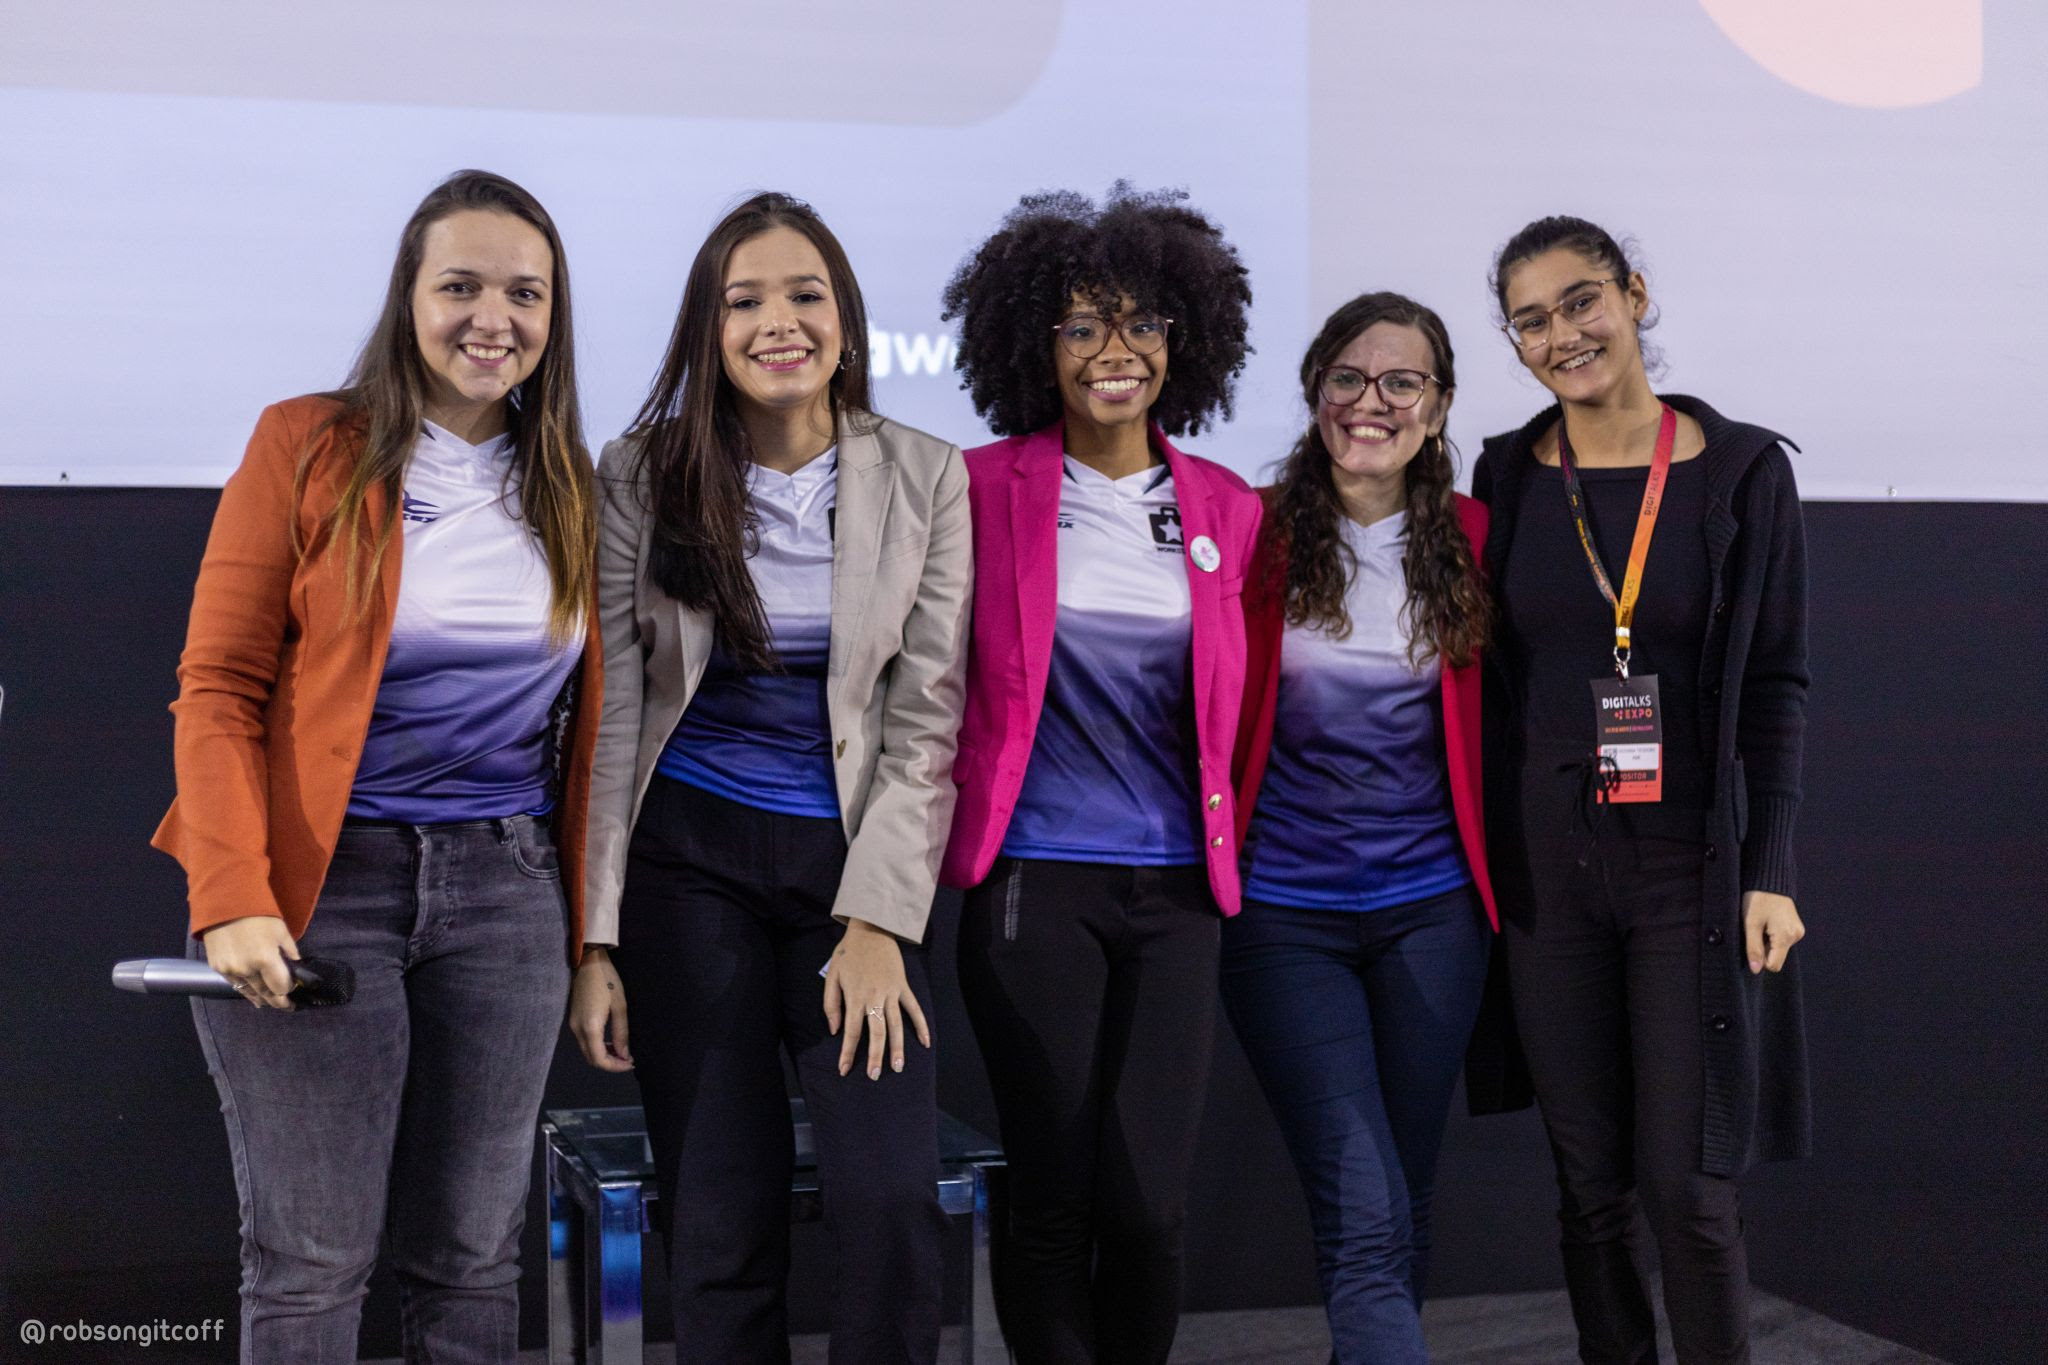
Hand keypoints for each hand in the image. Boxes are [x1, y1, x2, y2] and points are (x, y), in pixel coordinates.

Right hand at [200, 915, 299, 1009]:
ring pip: (248, 992)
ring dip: (261, 998)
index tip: (295, 992)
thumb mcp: (281, 932)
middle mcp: (246, 969)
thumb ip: (289, 953)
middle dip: (277, 1001)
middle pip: (265, 993)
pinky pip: (235, 984)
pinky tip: (252, 994)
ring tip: (271, 1003)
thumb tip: (296, 967)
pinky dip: (245, 990)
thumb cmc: (259, 915)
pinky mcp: (217, 968)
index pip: (280, 986)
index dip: (289, 990)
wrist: (226, 903)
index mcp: (265, 959)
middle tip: (287, 1007)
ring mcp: (230, 970)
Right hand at [568, 948, 632, 1071]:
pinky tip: (610, 1041)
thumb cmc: (608, 980)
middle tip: (628, 1059)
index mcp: (590, 1027)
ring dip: (603, 1055)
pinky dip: (597, 1046)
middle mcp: (577, 1029)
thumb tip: (624, 1054)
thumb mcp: (620, 1006)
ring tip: (622, 1051)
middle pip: (591, 1058)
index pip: (599, 1059)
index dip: (615, 1066)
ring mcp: (573, 1024)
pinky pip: (584, 1041)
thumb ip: (621, 1033)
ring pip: (587, 1051)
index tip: (630, 1063)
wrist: (588, 962)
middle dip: (609, 1063)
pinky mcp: (573, 1019)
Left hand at [823, 918, 929, 1080]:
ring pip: (896, 1025)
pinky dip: (921, 1025)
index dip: (848, 1053)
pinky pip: (914, 1009)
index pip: (851, 1032)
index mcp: (855, 997)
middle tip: (875, 1076)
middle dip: (875, 1056)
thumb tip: (834, 1030)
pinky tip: (925, 1043)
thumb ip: (831, 1004)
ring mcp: (892, 993)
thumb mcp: (832, 976)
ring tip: (898, 1067)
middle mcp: (875, 998)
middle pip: (877, 1033)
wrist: (871, 928)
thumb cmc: (848, 953)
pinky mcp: (903, 987)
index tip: (845, 1071)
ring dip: (898, 1047)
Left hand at [1742, 891, 1805, 973]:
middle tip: (1756, 930)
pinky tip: (1767, 922)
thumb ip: (1753, 948)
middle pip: (1776, 957)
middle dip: (1763, 948)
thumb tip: (1756, 970)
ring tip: (1761, 923)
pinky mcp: (1796, 927)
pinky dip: (1772, 936)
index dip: (1760, 959)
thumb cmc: (1758, 899)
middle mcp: (1796, 936)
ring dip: (1767, 941)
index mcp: (1786, 937)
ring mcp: (1798, 931)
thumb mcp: (1750, 924)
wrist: (1770, 878)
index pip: (1774, 965)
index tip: (1752, 943)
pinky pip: (1782, 940)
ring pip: (1778, 949)